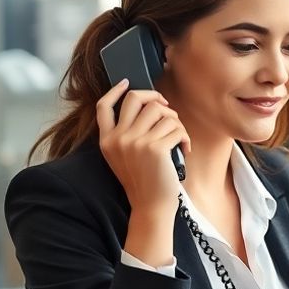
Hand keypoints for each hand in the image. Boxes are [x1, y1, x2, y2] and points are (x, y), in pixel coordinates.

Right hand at [97, 80, 190, 214]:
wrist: (151, 206)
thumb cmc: (143, 181)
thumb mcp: (123, 157)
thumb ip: (126, 133)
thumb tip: (147, 105)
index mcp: (107, 140)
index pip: (103, 106)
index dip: (114, 91)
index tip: (126, 82)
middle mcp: (118, 138)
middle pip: (136, 98)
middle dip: (157, 99)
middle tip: (168, 110)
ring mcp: (135, 142)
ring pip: (161, 111)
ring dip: (175, 121)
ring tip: (178, 137)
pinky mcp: (155, 148)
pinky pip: (176, 128)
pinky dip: (185, 137)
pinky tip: (184, 150)